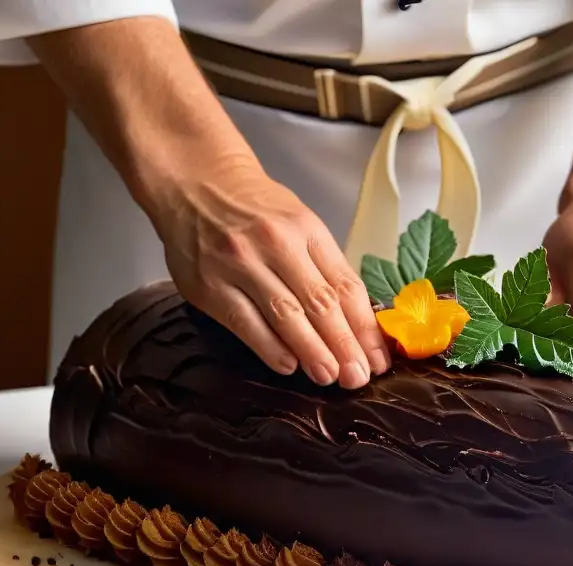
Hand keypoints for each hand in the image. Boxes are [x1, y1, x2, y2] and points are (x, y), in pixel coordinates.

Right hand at [153, 155, 390, 388]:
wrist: (195, 181)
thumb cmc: (255, 209)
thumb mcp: (298, 223)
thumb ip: (323, 267)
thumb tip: (356, 322)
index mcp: (307, 230)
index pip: (345, 286)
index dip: (365, 327)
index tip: (378, 358)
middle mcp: (276, 244)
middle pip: (320, 303)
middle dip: (344, 345)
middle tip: (358, 377)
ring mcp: (240, 264)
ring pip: (286, 315)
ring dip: (312, 351)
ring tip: (330, 377)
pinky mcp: (209, 285)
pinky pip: (245, 323)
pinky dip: (269, 348)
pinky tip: (288, 366)